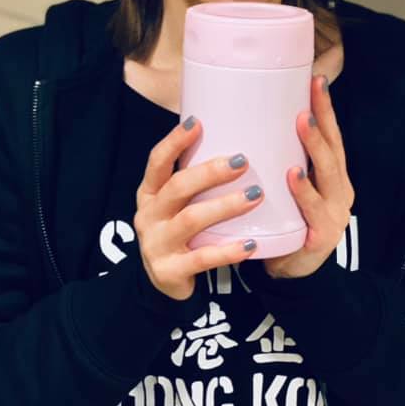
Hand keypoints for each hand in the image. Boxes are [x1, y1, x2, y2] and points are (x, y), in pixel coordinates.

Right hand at [134, 119, 264, 300]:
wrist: (164, 284)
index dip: (174, 142)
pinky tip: (251, 244)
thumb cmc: (180, 231)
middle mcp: (148, 216)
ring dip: (225, 206)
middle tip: (242, 161)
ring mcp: (156, 244)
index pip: (157, 162)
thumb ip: (194, 180)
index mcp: (149, 193)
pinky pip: (202, 258)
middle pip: (177, 188)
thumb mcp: (176, 204)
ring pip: (191, 220)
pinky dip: (228, 250)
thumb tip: (235, 141)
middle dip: (210, 172)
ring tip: (255, 195)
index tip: (197, 122)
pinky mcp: (169, 271)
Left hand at [263, 74, 354, 279]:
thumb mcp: (285, 187)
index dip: (325, 109)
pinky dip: (304, 191)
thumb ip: (276, 159)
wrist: (287, 273)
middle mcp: (339, 191)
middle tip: (307, 96)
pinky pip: (313, 212)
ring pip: (327, 175)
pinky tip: (294, 175)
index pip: (331, 136)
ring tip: (302, 122)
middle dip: (322, 121)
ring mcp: (333, 214)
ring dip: (315, 147)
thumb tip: (243, 117)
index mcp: (331, 177)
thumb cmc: (284, 221)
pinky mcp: (321, 237)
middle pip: (333, 150)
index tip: (315, 79)